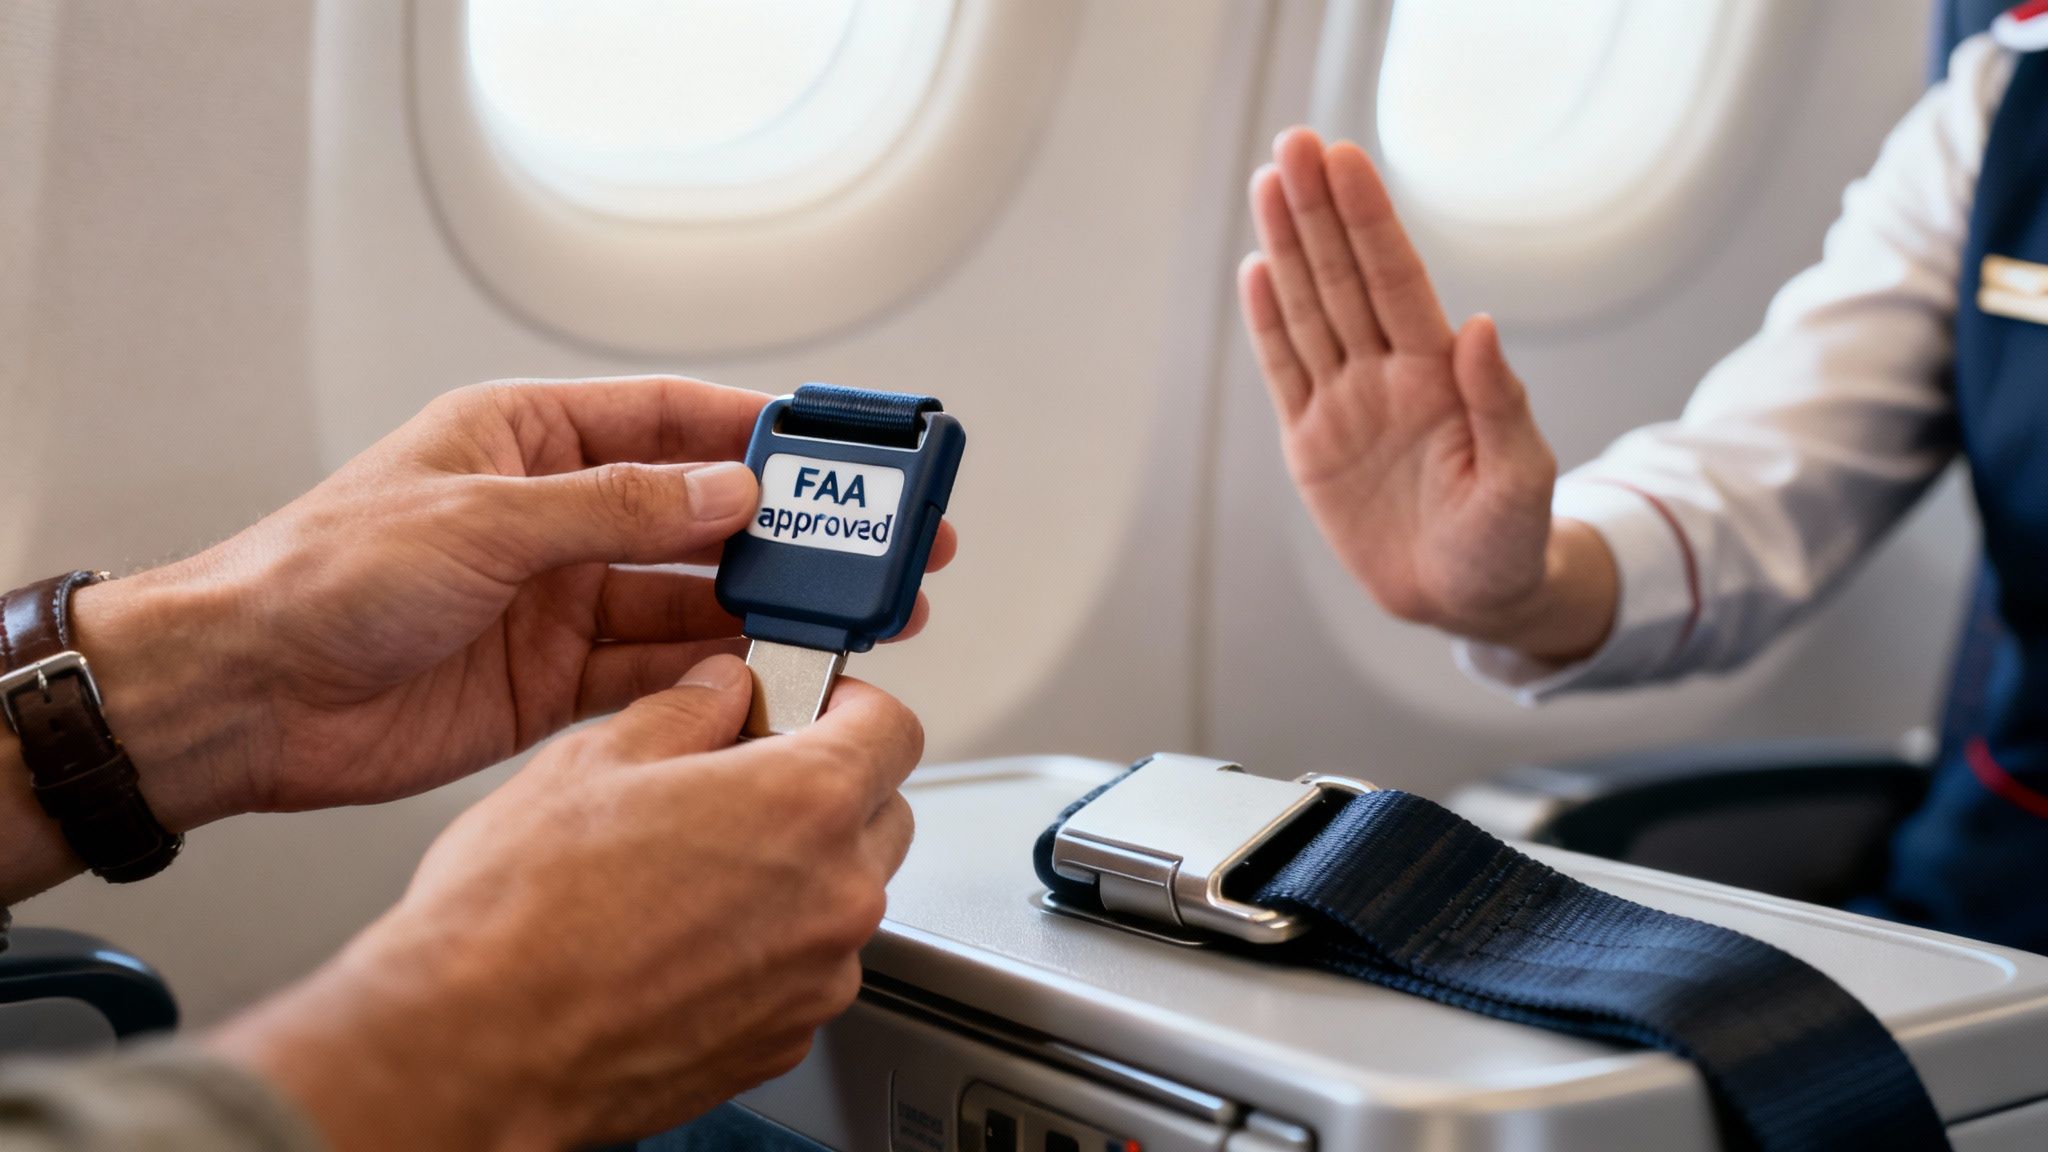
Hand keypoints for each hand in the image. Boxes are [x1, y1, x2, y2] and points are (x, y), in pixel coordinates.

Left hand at [68, 376, 955, 827]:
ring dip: (760, 608)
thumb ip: (618, 509)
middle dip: (787, 533)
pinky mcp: (552, 683)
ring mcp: (557, 603)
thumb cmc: (316, 577)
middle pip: (698, 516)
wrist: (244, 698)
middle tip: (871, 549)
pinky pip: (654, 674)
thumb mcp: (484, 521)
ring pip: (688, 599)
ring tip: (839, 616)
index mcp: (527, 441)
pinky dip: (708, 678)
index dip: (759, 433)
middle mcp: (552, 519)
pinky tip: (759, 675)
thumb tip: (724, 494)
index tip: (835, 451)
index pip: (671, 420)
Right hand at [208, 655, 922, 1149]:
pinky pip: (806, 970)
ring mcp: (816, 978)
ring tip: (692, 872)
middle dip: (826, 789)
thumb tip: (721, 689)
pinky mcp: (785, 1040)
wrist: (475, 1051)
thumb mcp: (593, 760)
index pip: (893, 727)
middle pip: (882, 813)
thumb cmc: (517, 916)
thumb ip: (685, 710)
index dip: (848, 706)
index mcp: (805, 803)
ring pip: (844, 897)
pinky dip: (769, 947)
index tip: (806, 708)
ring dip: (798, 873)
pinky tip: (682, 939)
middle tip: (740, 784)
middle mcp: (834, 894)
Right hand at [1237, 129, 1613, 659]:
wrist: (1470, 599)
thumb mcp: (1521, 480)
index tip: (1345, 161)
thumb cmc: (1508, 540)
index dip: (1369, 222)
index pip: (1395, 281)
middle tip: (1294, 143)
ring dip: (1286, 248)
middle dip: (1319, 211)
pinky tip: (1255, 270)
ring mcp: (1347, 403)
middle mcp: (1387, 374)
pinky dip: (1268, 323)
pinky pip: (1285, 373)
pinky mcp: (1312, 443)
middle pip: (1344, 279)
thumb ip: (1501, 404)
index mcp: (1439, 374)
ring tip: (1267, 183)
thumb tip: (1482, 326)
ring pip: (1309, 311)